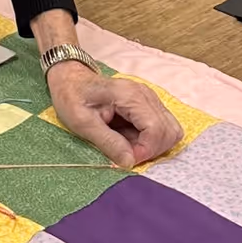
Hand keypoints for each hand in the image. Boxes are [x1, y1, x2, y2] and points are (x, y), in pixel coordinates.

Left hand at [48, 64, 182, 168]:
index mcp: (130, 96)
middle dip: (150, 150)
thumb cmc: (72, 98)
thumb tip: (130, 163)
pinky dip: (150, 140)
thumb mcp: (82, 123)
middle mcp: (147, 95)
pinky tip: (130, 139)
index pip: (156, 129)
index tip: (126, 158)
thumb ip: (108, 143)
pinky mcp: (149, 105)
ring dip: (152, 146)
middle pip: (168, 131)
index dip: (145, 150)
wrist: (71, 80)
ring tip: (127, 145)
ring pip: (170, 131)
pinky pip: (162, 127)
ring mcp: (151, 99)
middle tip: (125, 153)